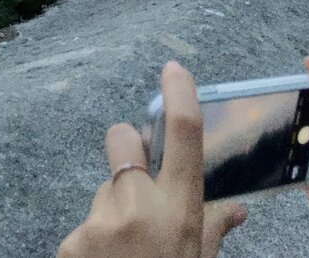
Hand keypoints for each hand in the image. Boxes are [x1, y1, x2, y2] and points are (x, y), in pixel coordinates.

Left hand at [59, 61, 246, 257]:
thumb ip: (214, 229)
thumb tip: (237, 208)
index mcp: (181, 211)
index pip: (184, 139)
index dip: (180, 97)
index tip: (173, 69)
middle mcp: (139, 208)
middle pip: (122, 143)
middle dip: (127, 151)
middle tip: (137, 181)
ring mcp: (101, 222)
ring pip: (103, 190)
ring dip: (113, 208)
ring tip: (128, 248)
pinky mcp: (71, 239)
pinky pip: (85, 224)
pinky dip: (95, 239)